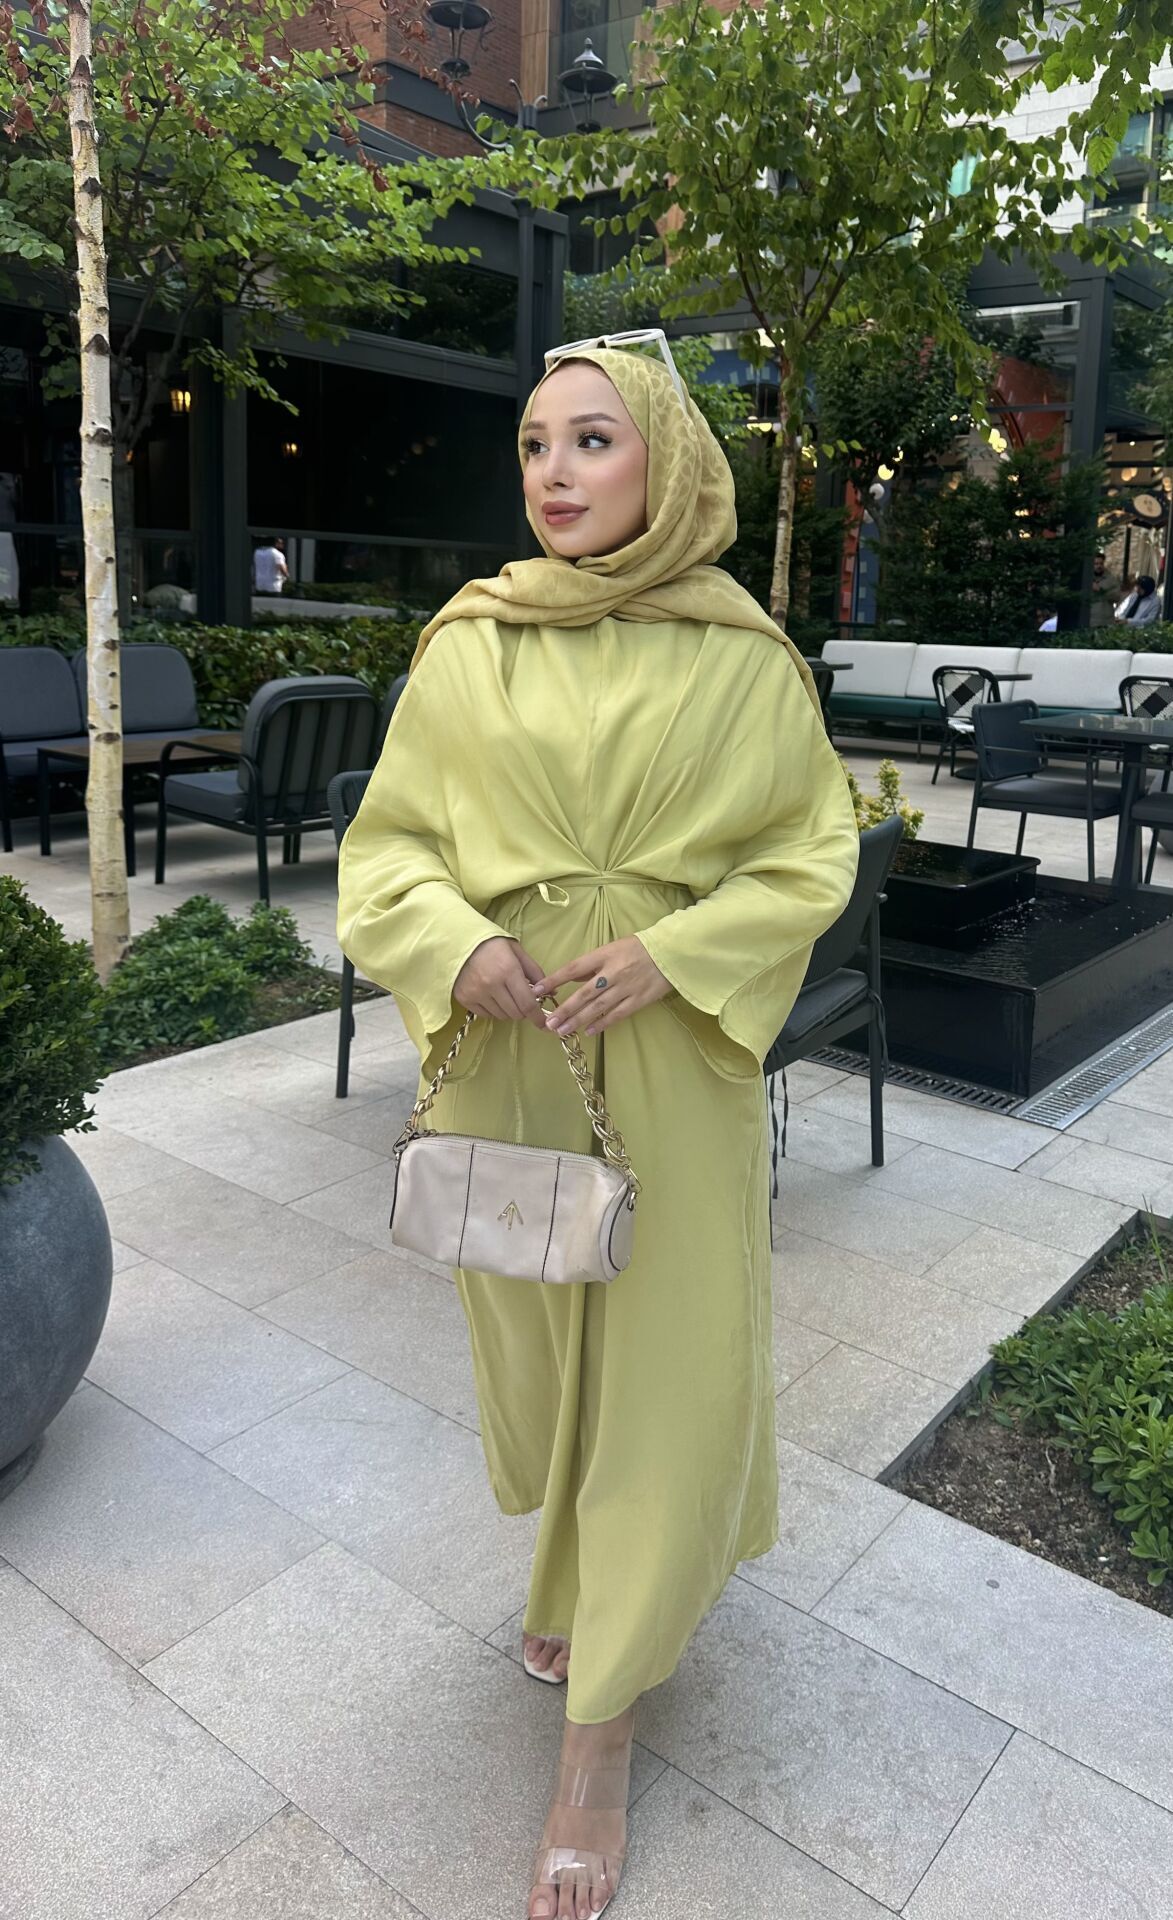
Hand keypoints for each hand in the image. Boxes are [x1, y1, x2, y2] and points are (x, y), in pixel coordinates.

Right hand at [454, 937, 548, 1027]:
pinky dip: (493, 1010)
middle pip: (516, 1013)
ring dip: (509, 1010)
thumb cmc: (491, 944)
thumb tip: (551, 994)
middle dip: (524, 1010)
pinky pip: (486, 1015)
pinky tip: (492, 997)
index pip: (527, 1004)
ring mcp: (476, 993)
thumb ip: (535, 973)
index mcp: (508, 971)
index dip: (538, 1017)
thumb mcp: (517, 952)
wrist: (458, 941)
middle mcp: (492, 985)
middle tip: (522, 1000)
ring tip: (505, 995)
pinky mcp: (465, 999)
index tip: (544, 1024)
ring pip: (502, 1016)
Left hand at [532, 936, 671, 1037]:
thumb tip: (570, 979)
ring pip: (597, 1007)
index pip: (573, 969)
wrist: (670, 952)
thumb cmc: (638, 949)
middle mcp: (613, 972)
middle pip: (584, 994)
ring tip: (562, 1030)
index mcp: (604, 955)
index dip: (554, 980)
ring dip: (578, 1020)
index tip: (537, 990)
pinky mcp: (639, 1000)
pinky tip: (588, 1031)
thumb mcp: (611, 949)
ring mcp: (626, 987)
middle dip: (564, 1009)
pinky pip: (617, 1014)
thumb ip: (591, 965)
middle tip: (548, 1022)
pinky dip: (602, 1024)